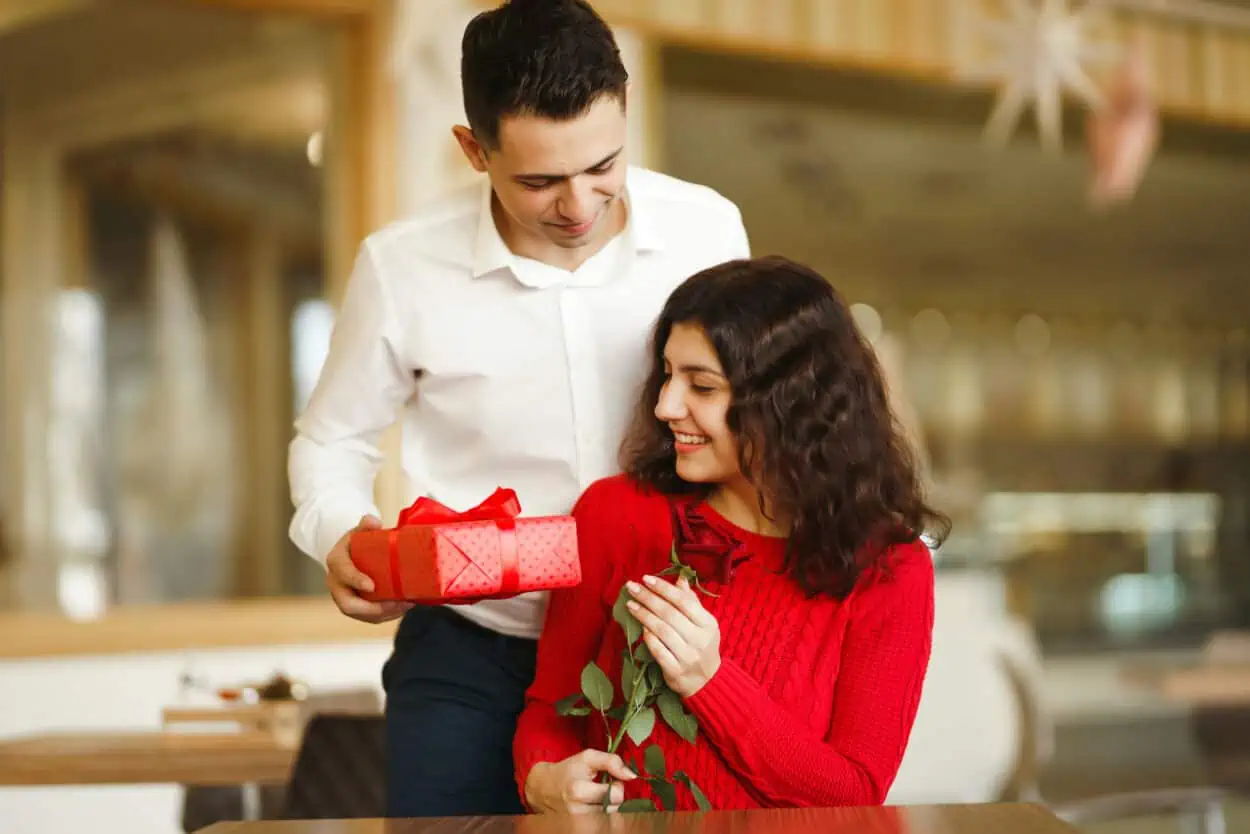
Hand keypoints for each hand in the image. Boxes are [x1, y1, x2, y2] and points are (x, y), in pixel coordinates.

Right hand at [325, 515, 413, 623]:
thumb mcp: (358, 531)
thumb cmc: (357, 542)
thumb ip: (366, 525)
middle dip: (373, 608)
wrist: (350, 555)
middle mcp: (336, 584)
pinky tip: (404, 607)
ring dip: (384, 614)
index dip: (355, 580)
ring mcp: (345, 598)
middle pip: (347, 605)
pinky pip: (369, 617)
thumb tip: (374, 522)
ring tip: (406, 605)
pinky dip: (387, 615)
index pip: (342, 573)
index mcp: (335, 562)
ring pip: (361, 614)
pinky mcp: (356, 608)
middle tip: (397, 603)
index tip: (372, 586)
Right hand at [524, 750, 636, 813]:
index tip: (611, 780)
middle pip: (614, 809)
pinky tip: (593, 805)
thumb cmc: (567, 770)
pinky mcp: (578, 828)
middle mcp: (577, 811)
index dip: (618, 786)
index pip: (616, 796)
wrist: (543, 788)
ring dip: (608, 805)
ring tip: (595, 796)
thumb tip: (631, 775)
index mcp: (578, 791)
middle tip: (602, 788)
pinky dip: (602, 813)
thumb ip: (612, 762)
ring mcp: (577, 823)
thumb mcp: (588, 757)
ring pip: (609, 817)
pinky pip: (602, 823)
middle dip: (613, 797)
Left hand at [626, 575, 720, 697]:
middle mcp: (699, 639)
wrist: (707, 682)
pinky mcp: (675, 671)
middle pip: (670, 614)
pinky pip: (658, 650)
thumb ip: (691, 601)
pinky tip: (640, 627)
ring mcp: (687, 657)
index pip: (684, 601)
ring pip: (662, 631)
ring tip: (630, 604)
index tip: (646, 578)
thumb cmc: (702, 646)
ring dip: (644, 615)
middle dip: (648, 598)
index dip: (664, 588)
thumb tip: (680, 578)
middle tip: (631, 587)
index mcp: (708, 624)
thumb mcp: (704, 623)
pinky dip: (648, 637)